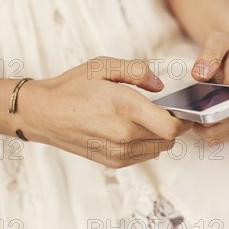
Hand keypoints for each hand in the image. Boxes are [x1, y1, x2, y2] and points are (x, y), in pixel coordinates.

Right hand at [17, 57, 192, 167]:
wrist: (42, 114)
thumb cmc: (72, 87)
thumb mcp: (103, 66)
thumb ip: (138, 71)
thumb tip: (161, 86)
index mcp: (125, 108)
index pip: (172, 127)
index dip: (185, 120)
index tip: (183, 110)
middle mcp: (124, 134)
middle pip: (170, 139)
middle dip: (173, 124)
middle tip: (161, 110)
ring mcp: (118, 152)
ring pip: (159, 149)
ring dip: (160, 136)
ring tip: (144, 119)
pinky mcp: (113, 162)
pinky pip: (144, 156)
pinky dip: (146, 144)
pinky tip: (131, 129)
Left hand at [191, 31, 228, 142]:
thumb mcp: (219, 42)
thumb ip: (210, 55)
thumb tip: (199, 76)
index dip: (214, 114)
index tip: (197, 109)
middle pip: (221, 127)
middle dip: (200, 120)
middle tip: (186, 108)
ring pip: (216, 136)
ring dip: (200, 126)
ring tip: (190, 111)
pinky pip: (216, 138)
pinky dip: (203, 130)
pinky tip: (196, 117)